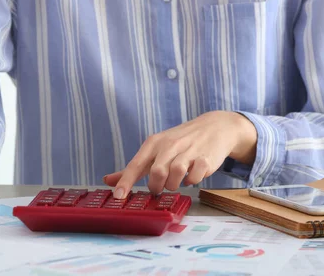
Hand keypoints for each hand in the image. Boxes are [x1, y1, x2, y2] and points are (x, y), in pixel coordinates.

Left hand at [103, 111, 256, 197]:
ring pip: (176, 174)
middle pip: (157, 172)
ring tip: (177, 180)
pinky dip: (192, 180)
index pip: (136, 164)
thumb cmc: (179, 141)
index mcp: (154, 143)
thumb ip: (134, 167)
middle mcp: (169, 145)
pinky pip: (195, 177)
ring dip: (175, 184)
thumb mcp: (155, 149)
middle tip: (160, 187)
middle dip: (157, 186)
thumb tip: (108, 180)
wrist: (214, 127)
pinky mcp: (206, 158)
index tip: (118, 196)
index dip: (126, 181)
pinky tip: (193, 174)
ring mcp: (189, 150)